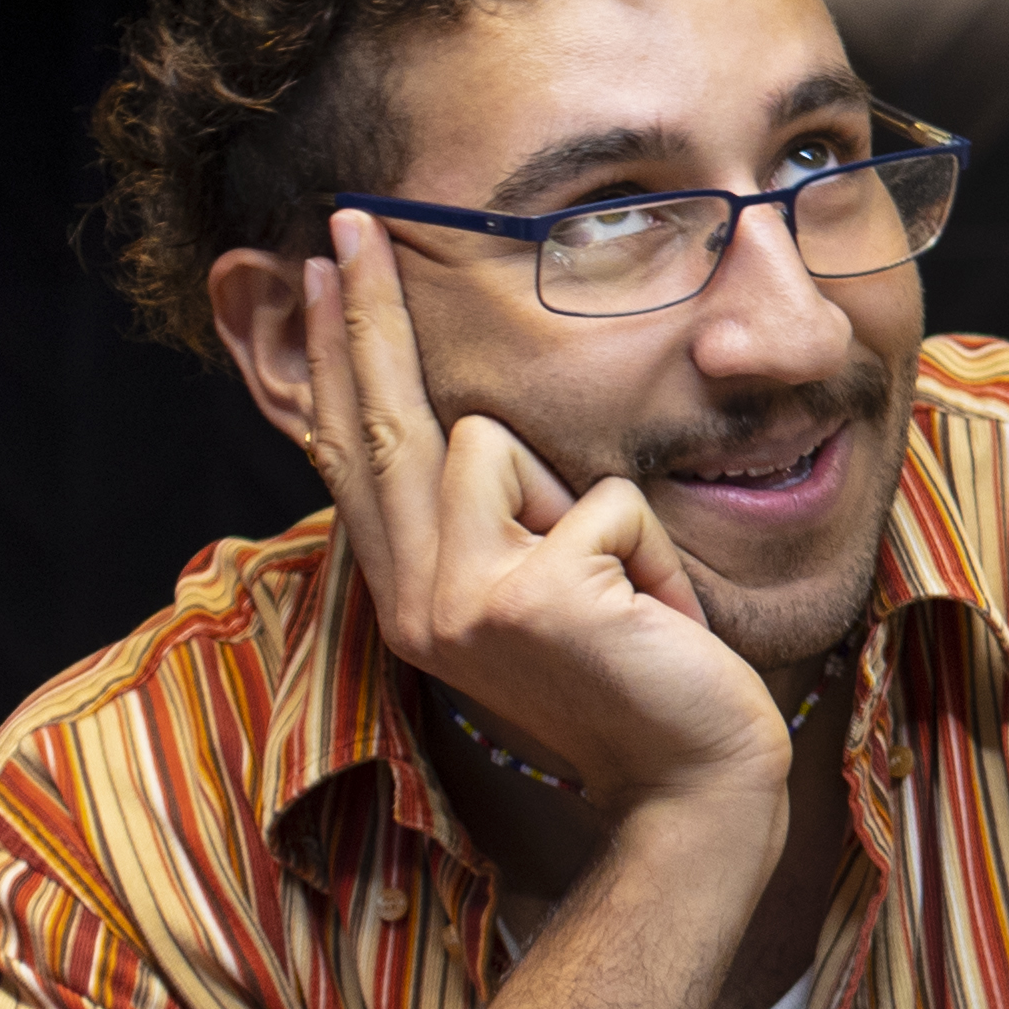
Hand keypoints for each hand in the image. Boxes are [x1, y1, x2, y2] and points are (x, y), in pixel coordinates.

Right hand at [299, 211, 793, 839]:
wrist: (691, 789)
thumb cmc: (643, 683)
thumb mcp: (554, 593)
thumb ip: (506, 523)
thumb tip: (483, 436)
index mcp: (417, 592)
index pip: (360, 458)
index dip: (337, 364)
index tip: (316, 274)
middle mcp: (415, 598)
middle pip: (381, 423)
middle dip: (364, 312)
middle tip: (350, 219)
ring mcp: (458, 601)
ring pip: (499, 446)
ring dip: (596, 512)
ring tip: (627, 600)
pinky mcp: (525, 599)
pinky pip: (605, 504)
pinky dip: (654, 559)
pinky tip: (658, 626)